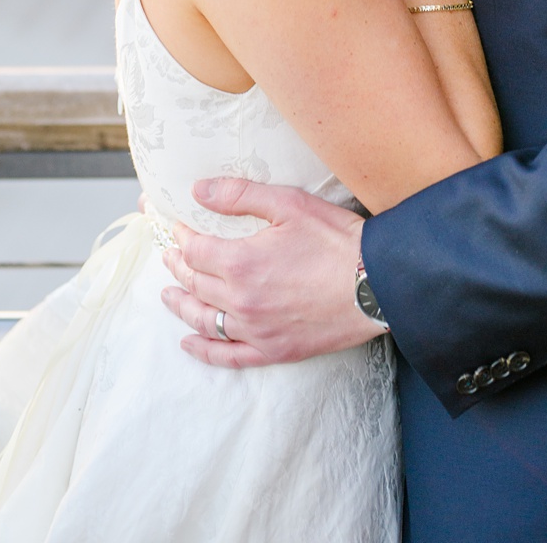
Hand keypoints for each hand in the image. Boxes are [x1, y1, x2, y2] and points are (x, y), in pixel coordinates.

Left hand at [160, 179, 381, 367]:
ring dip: (181, 306)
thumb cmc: (338, 240)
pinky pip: (227, 355)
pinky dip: (203, 351)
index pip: (195, 250)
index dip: (182, 237)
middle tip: (170, 256)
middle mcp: (240, 300)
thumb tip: (199, 190)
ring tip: (169, 295)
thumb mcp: (291, 204)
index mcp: (240, 262)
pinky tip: (188, 344)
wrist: (377, 283)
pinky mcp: (272, 349)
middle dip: (178, 267)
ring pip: (203, 320)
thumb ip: (241, 195)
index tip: (177, 229)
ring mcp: (254, 329)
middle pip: (195, 283)